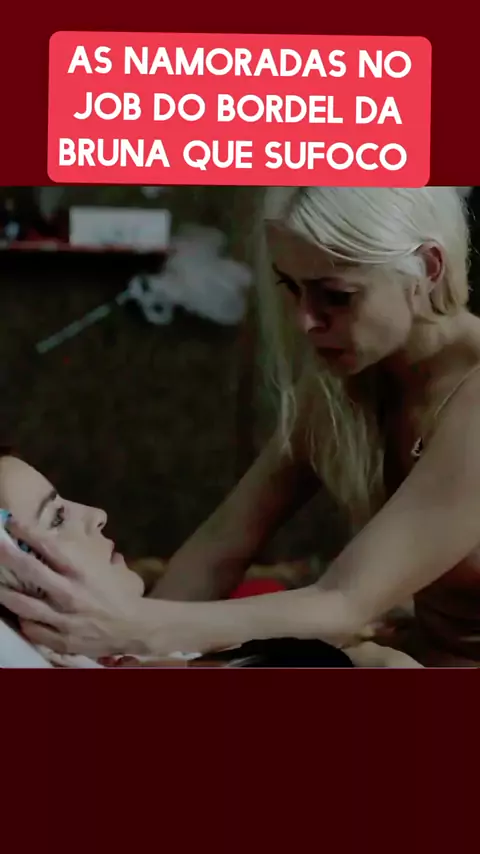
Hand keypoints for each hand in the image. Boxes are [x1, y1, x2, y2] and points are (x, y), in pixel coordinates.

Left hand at [0, 521, 151, 656]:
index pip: (48, 546)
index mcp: (82, 570)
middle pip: (29, 571)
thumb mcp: (107, 568)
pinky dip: (24, 620)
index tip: (11, 523)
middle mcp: (68, 592)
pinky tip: (19, 613)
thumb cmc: (120, 593)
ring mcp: (62, 618)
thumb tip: (67, 539)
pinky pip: (32, 629)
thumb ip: (86, 556)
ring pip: (23, 604)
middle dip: (7, 555)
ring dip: (4, 593)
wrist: (135, 627)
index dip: (26, 532)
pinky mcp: (60, 639)